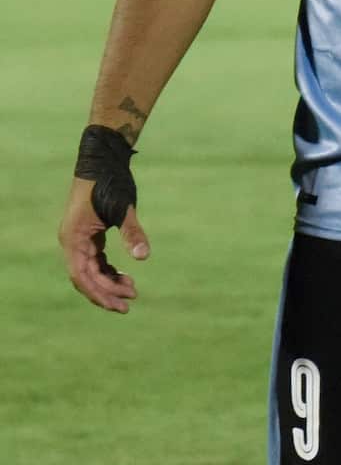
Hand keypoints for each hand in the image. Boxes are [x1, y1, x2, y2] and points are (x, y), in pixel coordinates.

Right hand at [59, 176, 149, 313]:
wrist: (104, 159)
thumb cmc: (111, 181)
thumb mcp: (123, 208)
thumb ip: (132, 232)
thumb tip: (144, 256)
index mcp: (73, 237)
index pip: (82, 276)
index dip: (100, 293)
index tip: (120, 305)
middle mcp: (72, 240)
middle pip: (85, 277)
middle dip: (107, 292)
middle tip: (130, 304)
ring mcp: (79, 238)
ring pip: (90, 271)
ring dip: (109, 283)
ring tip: (133, 290)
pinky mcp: (88, 235)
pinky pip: (95, 261)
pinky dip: (109, 271)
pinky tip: (126, 276)